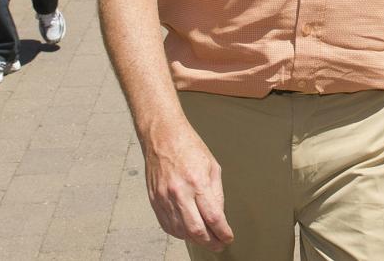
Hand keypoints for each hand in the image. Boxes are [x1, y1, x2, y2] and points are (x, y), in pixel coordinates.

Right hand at [143, 122, 234, 250]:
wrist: (163, 137)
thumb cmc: (188, 147)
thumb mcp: (212, 166)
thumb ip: (216, 192)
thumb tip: (219, 214)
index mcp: (197, 182)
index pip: (213, 217)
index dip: (222, 232)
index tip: (228, 237)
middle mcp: (179, 193)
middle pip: (196, 230)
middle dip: (210, 242)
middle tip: (218, 245)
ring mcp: (164, 198)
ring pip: (180, 231)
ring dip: (195, 239)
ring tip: (206, 239)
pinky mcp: (155, 201)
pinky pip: (167, 225)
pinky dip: (179, 233)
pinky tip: (188, 232)